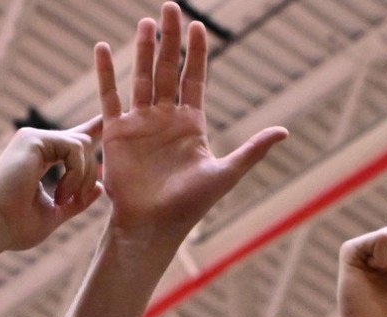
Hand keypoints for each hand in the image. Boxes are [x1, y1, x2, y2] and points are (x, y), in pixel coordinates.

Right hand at [0, 121, 105, 252]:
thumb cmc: (16, 226)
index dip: (90, 132)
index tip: (105, 124)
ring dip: (82, 176)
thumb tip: (99, 186)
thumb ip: (77, 200)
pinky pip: (74, 147)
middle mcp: (36, 144)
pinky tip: (61, 193)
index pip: (69, 142)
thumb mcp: (55, 213)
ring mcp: (33, 138)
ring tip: (65, 199)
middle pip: (82, 143)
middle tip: (76, 200)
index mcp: (40, 159)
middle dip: (88, 173)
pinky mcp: (32, 138)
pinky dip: (75, 172)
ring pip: (81, 144)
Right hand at [93, 4, 286, 242]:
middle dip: (169, 39)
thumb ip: (252, 150)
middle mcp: (165, 118)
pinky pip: (110, 97)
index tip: (197, 27)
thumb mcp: (226, 174)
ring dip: (143, 50)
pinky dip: (106, 73)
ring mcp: (140, 123)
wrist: (153, 225)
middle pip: (167, 69)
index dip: (196, 52)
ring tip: (146, 22)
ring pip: (141, 77)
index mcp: (191, 124)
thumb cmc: (190, 206)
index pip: (194, 78)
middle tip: (170, 7)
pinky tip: (101, 49)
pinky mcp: (118, 133)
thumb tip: (285, 131)